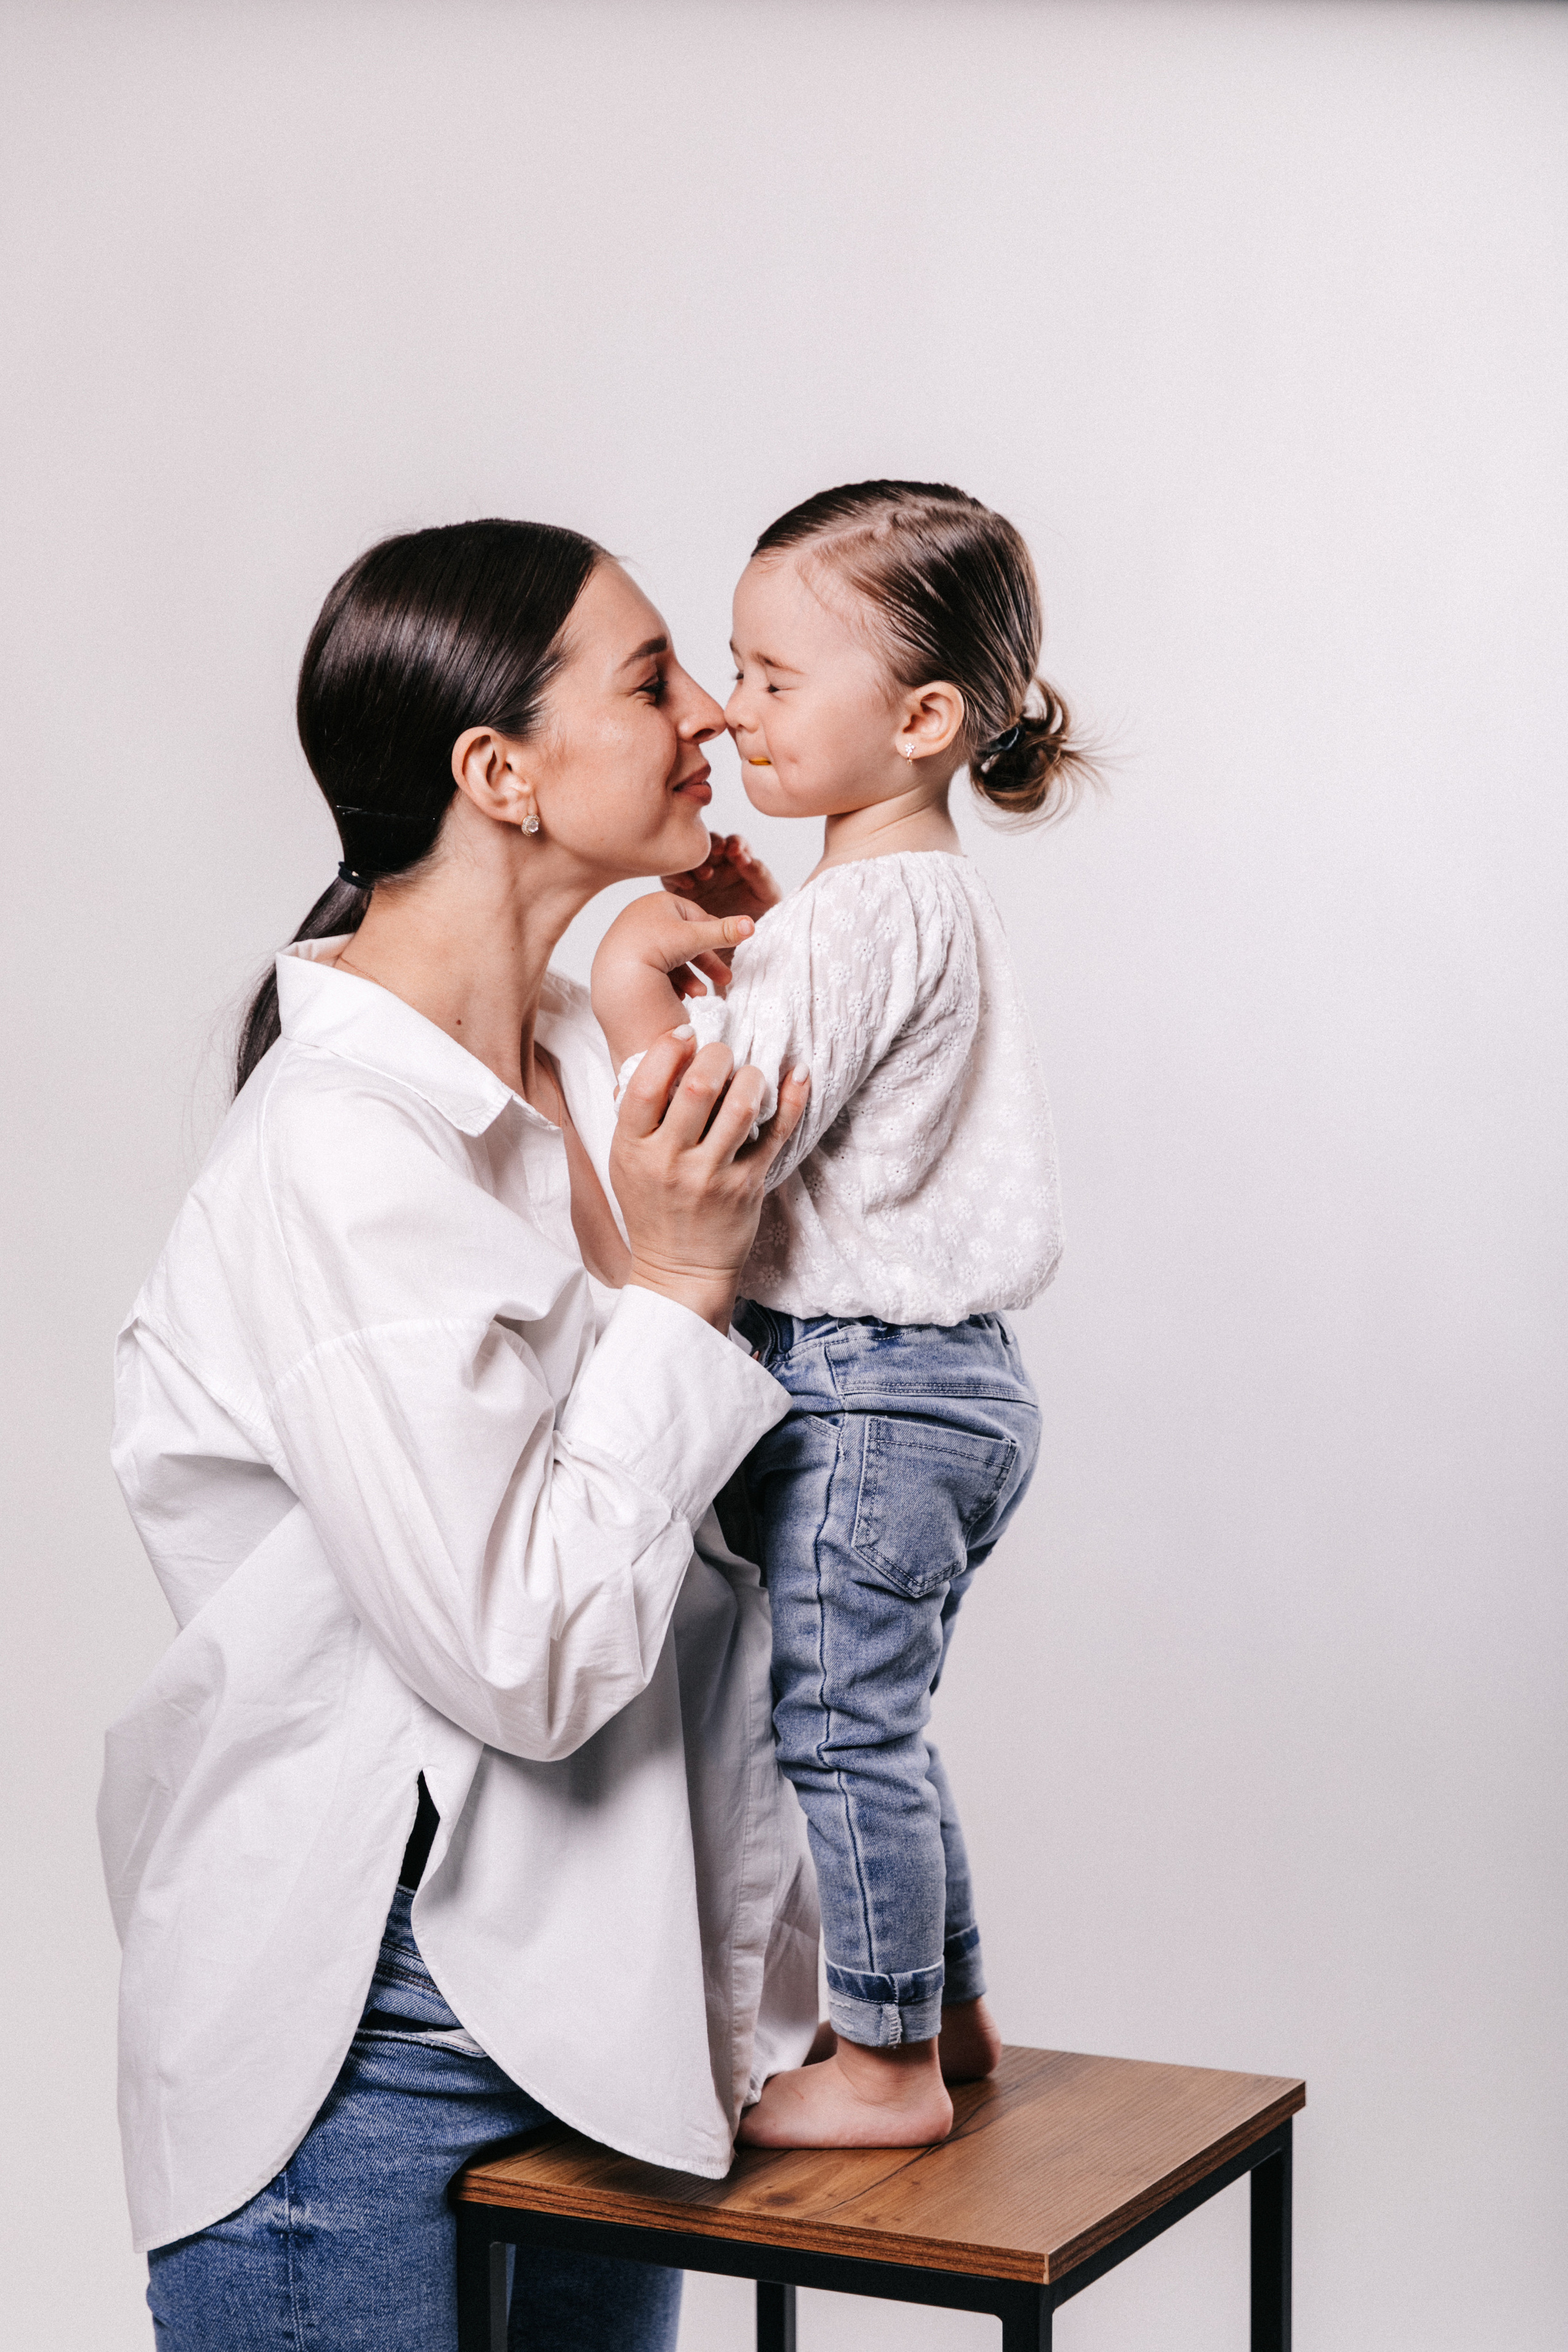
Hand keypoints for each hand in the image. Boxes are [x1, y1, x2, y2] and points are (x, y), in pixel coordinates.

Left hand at [592, 895, 754, 1071]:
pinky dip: (668, 982)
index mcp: (659, 900)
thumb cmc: (652, 949)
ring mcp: (629, 936)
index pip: (698, 917)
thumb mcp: (694, 939)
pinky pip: (652, 968)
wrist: (613, 975)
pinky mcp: (621, 958)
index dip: (716, 938)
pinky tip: (678, 997)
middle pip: (684, 940)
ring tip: (701, 995)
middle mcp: (641, 914)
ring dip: (689, 977)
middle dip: (705, 963)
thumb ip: (723, 932)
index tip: (729, 956)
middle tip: (724, 981)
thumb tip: (752, 924)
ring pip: (670, 957)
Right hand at [610, 1029, 809, 1331]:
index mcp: (632, 1150)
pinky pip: (776, 1134)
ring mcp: (711, 1176)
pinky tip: (798, 1074)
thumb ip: (637, 1117)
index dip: (668, 1050)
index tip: (685, 1034)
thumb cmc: (653, 1209)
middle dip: (716, 1055)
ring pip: (740, 1106)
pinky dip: (792, 1099)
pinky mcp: (747, 1186)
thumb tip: (664, 1055)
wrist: (678, 1271)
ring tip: (751, 1073)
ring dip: (752, 1076)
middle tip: (722, 1052)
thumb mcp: (625, 1164)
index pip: (645, 1086)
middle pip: (697, 1088)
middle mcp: (670, 1162)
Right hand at [661, 831, 781, 924]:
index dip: (737, 845)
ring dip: (697, 860)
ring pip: (691, 858)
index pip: (736, 845)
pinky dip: (678, 876)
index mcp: (739, 866)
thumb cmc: (755, 928)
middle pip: (711, 846)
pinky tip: (688, 886)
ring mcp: (695, 878)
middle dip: (715, 845)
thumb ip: (762, 877)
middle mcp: (717, 868)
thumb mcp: (766, 900)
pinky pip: (672, 876)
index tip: (738, 852)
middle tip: (719, 852)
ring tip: (706, 875)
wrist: (731, 960)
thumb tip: (752, 860)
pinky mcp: (677, 891)